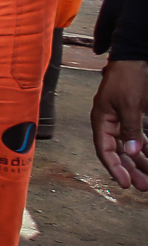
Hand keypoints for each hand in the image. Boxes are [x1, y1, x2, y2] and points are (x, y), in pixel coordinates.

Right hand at [93, 58, 147, 191]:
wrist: (135, 59)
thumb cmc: (129, 78)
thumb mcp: (131, 104)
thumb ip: (131, 129)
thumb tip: (132, 153)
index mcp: (102, 120)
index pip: (105, 150)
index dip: (115, 168)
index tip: (126, 184)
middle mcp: (109, 123)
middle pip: (117, 153)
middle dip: (131, 170)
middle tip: (143, 187)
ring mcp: (120, 121)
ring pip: (128, 148)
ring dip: (139, 163)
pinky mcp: (132, 118)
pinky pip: (137, 139)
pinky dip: (145, 150)